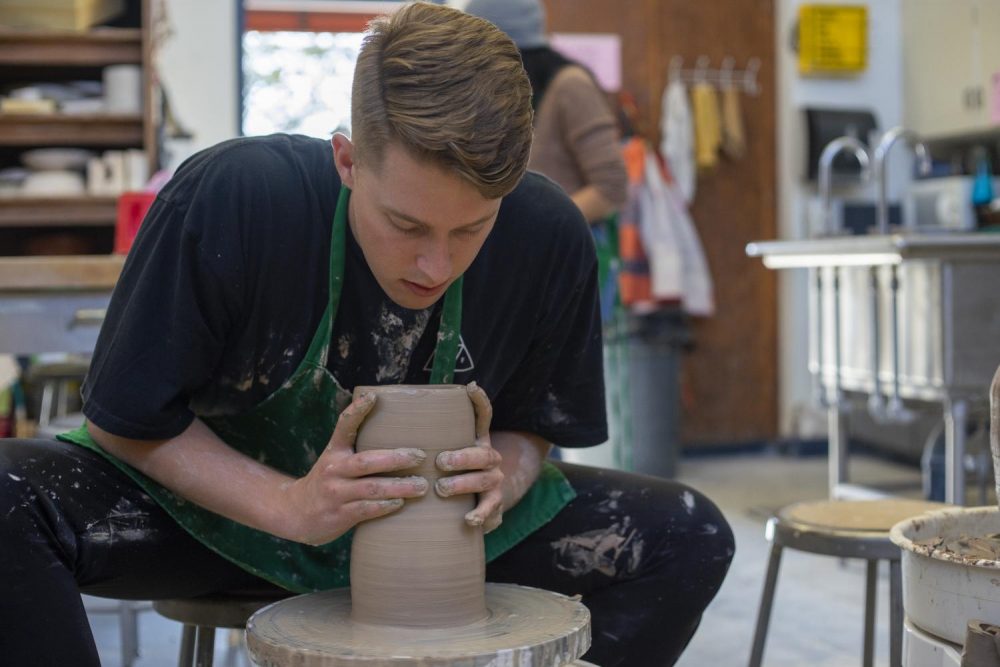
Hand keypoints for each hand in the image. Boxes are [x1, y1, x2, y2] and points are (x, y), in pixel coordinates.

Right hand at [277, 392, 429, 545]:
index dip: (357, 411)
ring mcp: (336, 493)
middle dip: (396, 459)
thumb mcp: (335, 460)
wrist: (296, 513)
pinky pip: (366, 509)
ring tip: (421, 485)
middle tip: (419, 456)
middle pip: (367, 461)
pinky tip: (400, 503)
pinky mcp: (340, 514)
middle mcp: (334, 469)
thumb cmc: (328, 482)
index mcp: (335, 451)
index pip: (344, 426)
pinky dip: (385, 506)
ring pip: (371, 488)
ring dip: (399, 487)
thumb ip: (357, 449)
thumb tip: (396, 433)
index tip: (373, 397)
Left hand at [434, 382, 503, 532]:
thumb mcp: (437, 456)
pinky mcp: (494, 506)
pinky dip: (480, 514)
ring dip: (464, 483)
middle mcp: (488, 459)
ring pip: (486, 479)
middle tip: (440, 461)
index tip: (470, 387)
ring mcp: (493, 482)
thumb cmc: (444, 477)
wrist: (475, 509)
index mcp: (474, 442)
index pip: (482, 417)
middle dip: (463, 457)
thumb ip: (422, 441)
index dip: (479, 402)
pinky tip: (468, 520)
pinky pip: (491, 509)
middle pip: (483, 453)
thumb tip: (382, 414)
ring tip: (442, 488)